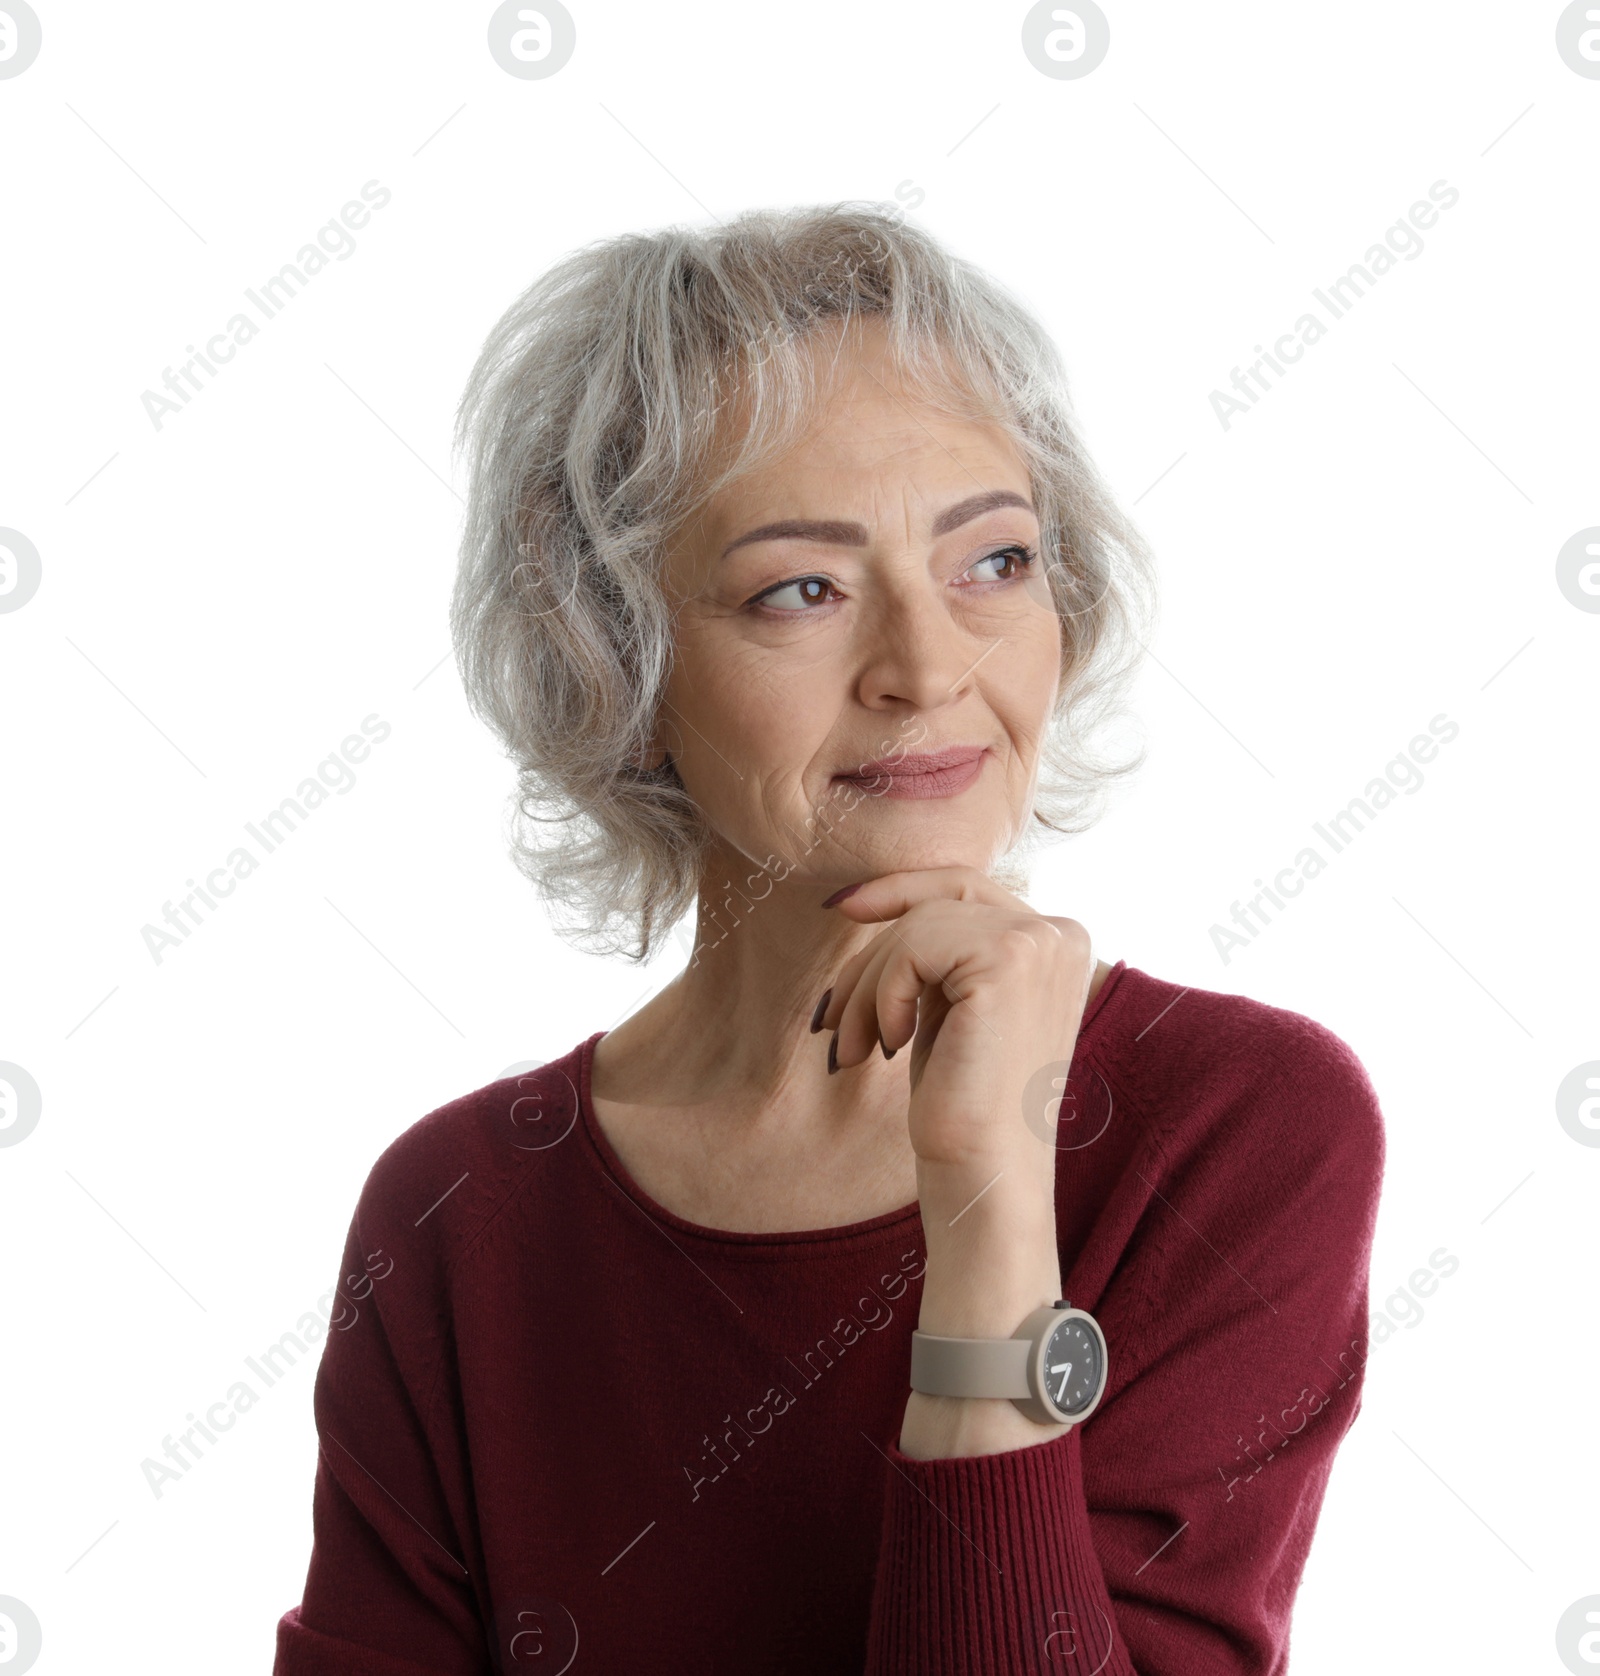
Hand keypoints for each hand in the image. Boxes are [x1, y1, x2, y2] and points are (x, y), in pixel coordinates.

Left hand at [813, 866, 1097, 1455]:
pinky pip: (913, 945)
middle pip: (939, 894)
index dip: (900, 889)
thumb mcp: (950, 1007)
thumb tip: (875, 897)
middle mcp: (1062, 931)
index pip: (964, 885)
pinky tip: (890, 1047)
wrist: (984, 1181)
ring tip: (860, 1048)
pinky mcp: (1011, 957)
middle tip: (838, 1019)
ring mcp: (1041, 940)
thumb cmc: (962, 1106)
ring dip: (869, 987)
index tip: (843, 908)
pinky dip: (883, 995)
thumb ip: (939, 950)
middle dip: (876, 948)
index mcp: (1058, 940)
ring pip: (917, 923)